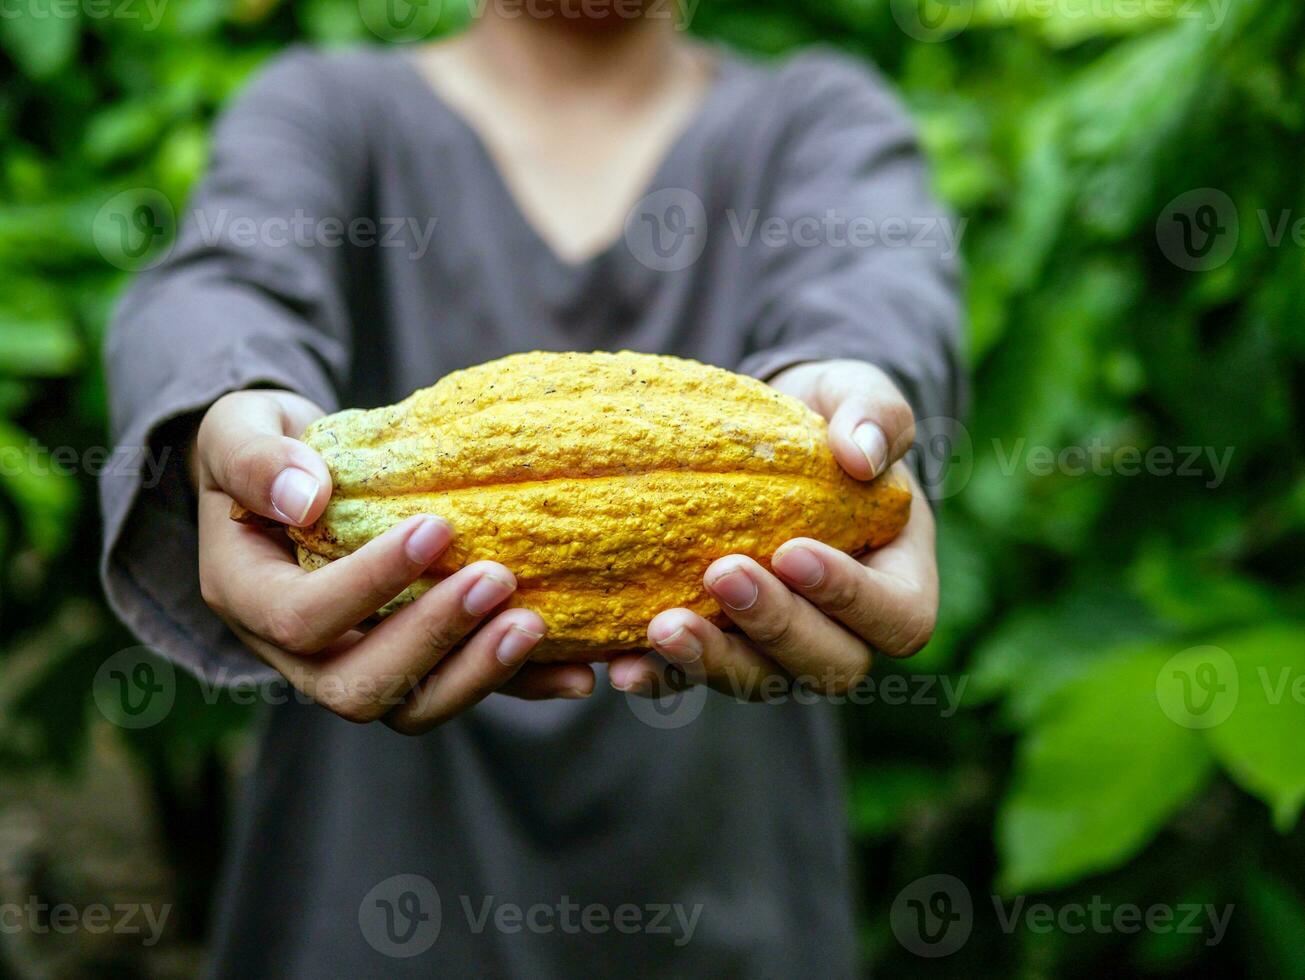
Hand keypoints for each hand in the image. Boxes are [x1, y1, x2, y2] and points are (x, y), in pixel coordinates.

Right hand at [193, 390, 593, 731]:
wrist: (294, 479)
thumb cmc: (261, 448)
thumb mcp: (238, 432)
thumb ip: (256, 460)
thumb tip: (307, 498)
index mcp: (246, 597)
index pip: (302, 617)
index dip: (368, 583)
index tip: (435, 527)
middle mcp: (298, 653)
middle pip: (359, 685)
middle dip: (433, 637)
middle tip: (497, 578)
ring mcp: (357, 663)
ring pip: (414, 705)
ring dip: (479, 672)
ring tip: (537, 624)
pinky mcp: (413, 662)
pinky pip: (463, 688)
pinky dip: (521, 686)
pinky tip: (578, 672)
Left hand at [607, 360, 937, 698]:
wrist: (768, 434)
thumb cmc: (829, 415)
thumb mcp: (859, 395)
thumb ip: (874, 416)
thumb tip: (861, 454)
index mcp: (901, 582)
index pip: (898, 617)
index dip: (851, 598)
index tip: (792, 550)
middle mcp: (847, 631)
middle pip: (830, 666)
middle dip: (775, 627)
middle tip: (722, 574)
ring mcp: (782, 649)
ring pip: (759, 680)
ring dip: (712, 661)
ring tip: (661, 628)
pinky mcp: (724, 647)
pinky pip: (695, 678)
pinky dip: (661, 677)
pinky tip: (620, 666)